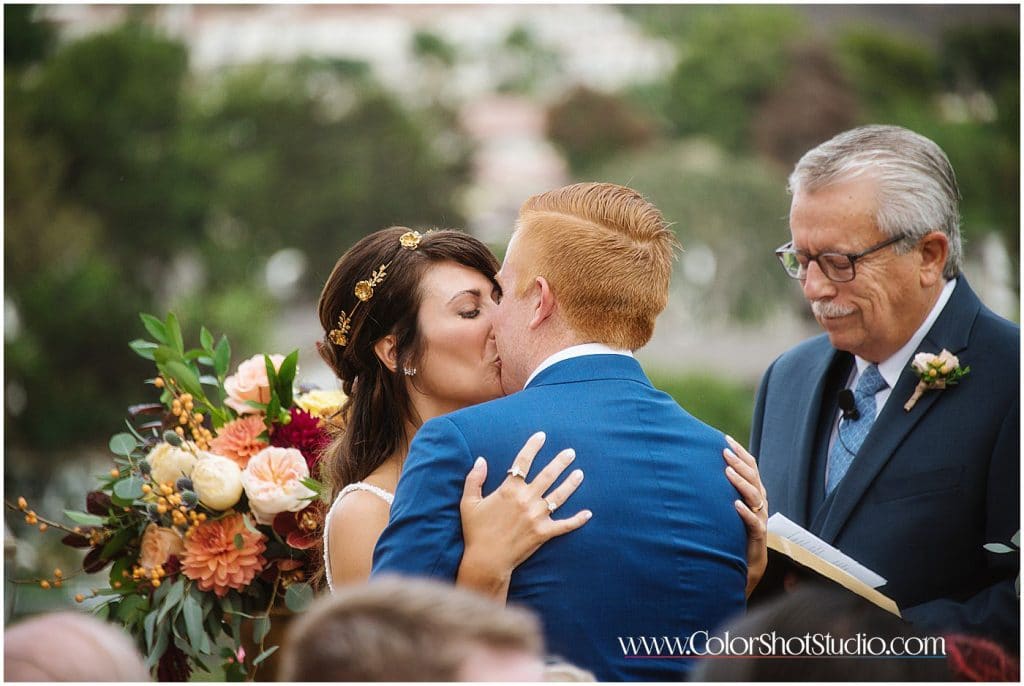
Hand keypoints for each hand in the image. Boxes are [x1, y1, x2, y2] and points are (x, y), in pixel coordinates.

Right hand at [458, 432, 591, 594]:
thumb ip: (474, 479)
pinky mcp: (544, 533)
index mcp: (509, 490)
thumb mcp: (469, 502)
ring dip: (571, 483)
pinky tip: (588, 513)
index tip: (542, 436)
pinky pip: (565, 525)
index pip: (523, 461)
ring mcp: (537, 517)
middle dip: (561, 462)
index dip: (533, 446)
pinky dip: (577, 520)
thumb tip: (481, 459)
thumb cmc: (476, 531)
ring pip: (559, 495)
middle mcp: (526, 500)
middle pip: (548, 475)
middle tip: (571, 452)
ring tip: (580, 473)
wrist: (486, 560)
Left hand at [724, 434, 767, 596]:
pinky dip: (745, 513)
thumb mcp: (727, 505)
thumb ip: (720, 488)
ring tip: (728, 472)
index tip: (725, 439)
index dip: (740, 453)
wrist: (744, 561)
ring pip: (755, 497)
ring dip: (741, 483)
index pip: (751, 467)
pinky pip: (754, 522)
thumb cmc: (733, 529)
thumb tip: (698, 467)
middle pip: (753, 477)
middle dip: (739, 463)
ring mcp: (760, 518)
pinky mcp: (757, 535)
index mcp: (754, 492)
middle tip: (724, 451)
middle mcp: (759, 502)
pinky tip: (735, 505)